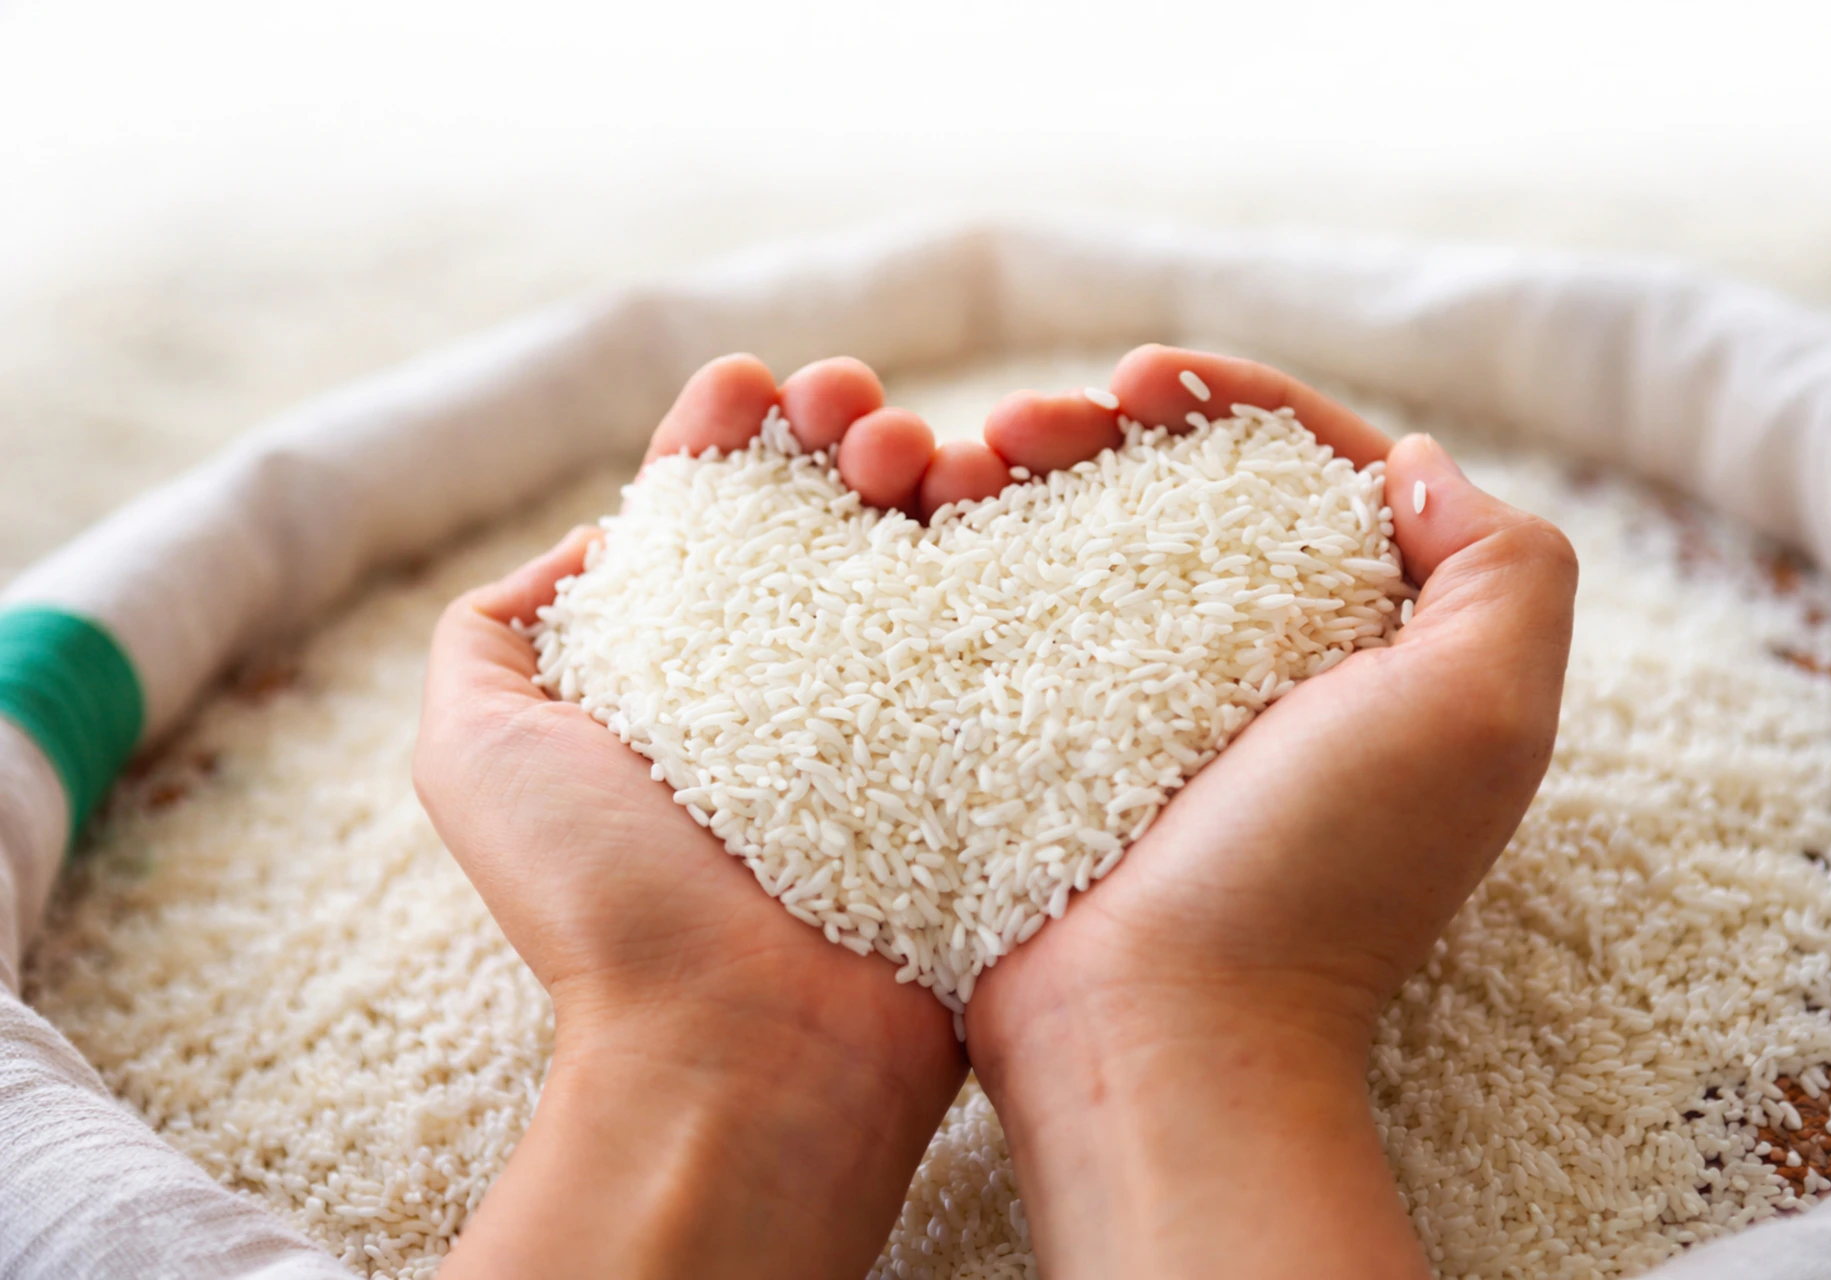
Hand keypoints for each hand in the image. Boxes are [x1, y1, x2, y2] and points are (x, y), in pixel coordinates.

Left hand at [413, 354, 1024, 1279]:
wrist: (744, 1047)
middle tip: (855, 416)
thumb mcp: (475, 745)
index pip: (710, 511)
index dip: (730, 432)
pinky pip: (1007, 615)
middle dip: (839, 430)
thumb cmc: (599, 897)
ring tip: (917, 453)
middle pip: (827, 510)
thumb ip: (495, 631)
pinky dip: (1007, 538)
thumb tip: (596, 541)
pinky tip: (997, 489)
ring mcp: (894, 709)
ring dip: (925, 462)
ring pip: (923, 543)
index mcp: (676, 665)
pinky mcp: (979, 745)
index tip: (750, 390)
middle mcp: (786, 679)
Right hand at [965, 346, 1579, 1279]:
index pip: (1313, 467)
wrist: (1155, 1031)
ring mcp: (1155, 704)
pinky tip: (937, 522)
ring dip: (1033, 472)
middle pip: (1191, 490)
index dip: (1235, 398)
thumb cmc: (1321, 877)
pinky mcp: (1060, 741)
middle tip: (1029, 423)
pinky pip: (1024, 613)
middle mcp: (1268, 664)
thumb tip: (1416, 467)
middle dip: (1110, 425)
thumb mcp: (1480, 718)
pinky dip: (986, 552)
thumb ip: (1505, 568)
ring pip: (1095, 539)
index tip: (1141, 378)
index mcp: (1375, 642)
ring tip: (966, 461)